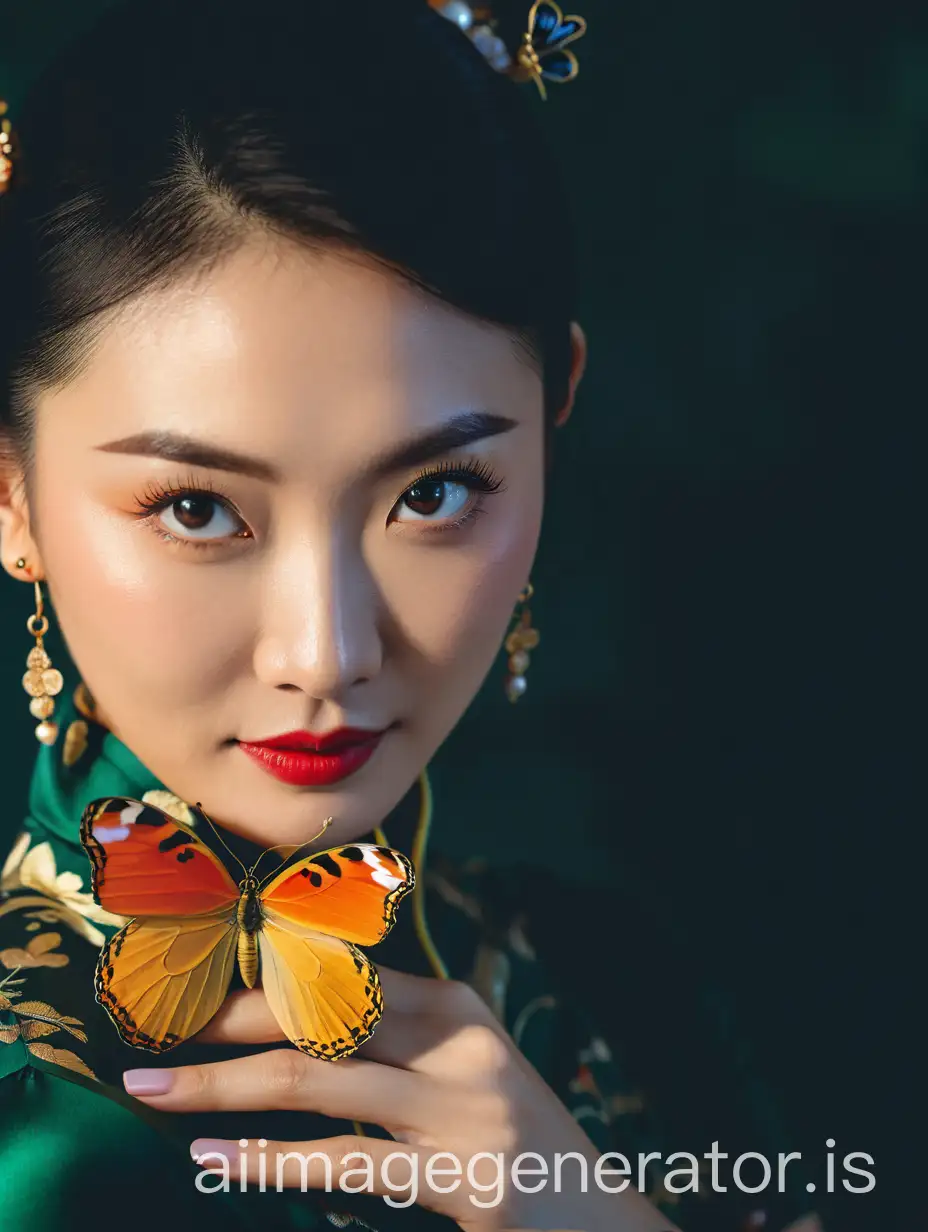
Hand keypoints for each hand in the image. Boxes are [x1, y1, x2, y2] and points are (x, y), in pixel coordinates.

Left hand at [122, 966, 676, 1231]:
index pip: (337, 971)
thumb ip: (391, 1037)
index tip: (196, 982)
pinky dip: (266, 1158)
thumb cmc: (509, 1133)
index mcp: (450, 1003)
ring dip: (220, 1084)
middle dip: (226, 1018)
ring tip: (154, 1089)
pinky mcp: (455, 1175)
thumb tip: (291, 1017)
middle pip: (315, 1014)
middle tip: (156, 1026)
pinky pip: (341, 1161)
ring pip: (313, 1081)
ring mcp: (456, 1106)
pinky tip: (214, 1160)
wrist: (594, 1212)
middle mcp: (453, 1039)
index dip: (259, 974)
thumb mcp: (459, 1066)